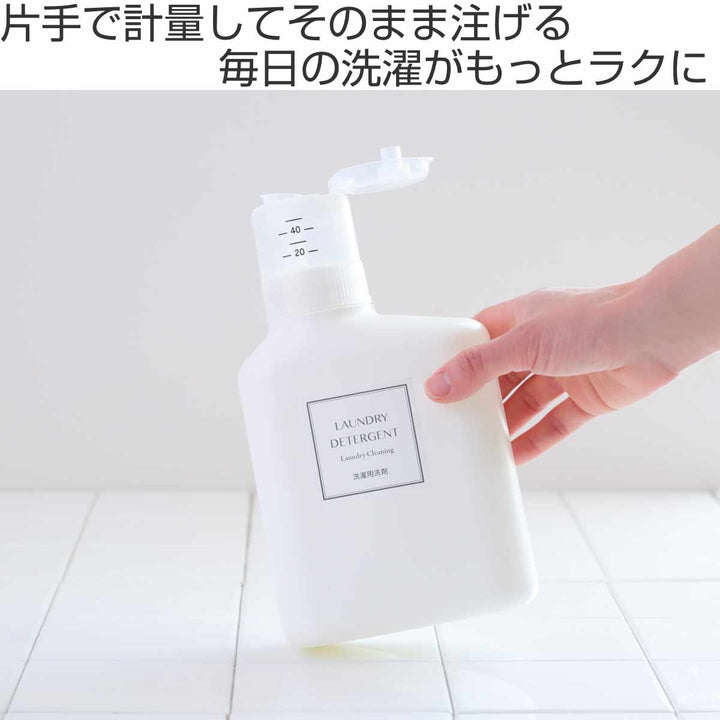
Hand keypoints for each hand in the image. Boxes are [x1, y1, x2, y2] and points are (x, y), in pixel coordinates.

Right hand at [424, 283, 677, 464]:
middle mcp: (539, 345)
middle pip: (498, 377)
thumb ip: (480, 365)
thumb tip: (439, 384)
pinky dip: (534, 440)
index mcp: (520, 319)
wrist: (655, 333)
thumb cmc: (594, 320)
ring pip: (523, 403)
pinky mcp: (584, 398)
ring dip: (504, 424)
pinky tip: (514, 455)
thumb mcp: (524, 341)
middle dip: (479, 399)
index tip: (434, 384)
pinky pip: (552, 424)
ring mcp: (562, 372)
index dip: (456, 361)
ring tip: (477, 445)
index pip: (478, 340)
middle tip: (452, 422)